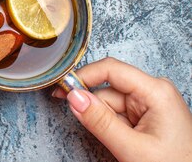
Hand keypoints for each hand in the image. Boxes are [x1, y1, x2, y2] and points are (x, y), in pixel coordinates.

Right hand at [53, 57, 191, 161]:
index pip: (110, 69)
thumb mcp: (132, 148)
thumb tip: (74, 96)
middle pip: (107, 89)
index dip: (83, 76)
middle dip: (96, 110)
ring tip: (121, 145)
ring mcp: (150, 103)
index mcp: (155, 90)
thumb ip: (100, 121)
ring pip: (110, 104)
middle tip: (91, 128)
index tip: (61, 89)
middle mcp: (153, 91)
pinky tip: (123, 142)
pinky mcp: (146, 115)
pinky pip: (118, 114)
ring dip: (106, 123)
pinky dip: (113, 127)